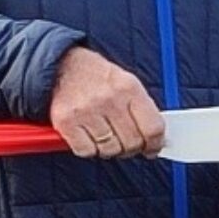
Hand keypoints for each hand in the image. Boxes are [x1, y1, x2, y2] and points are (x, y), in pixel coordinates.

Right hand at [48, 46, 163, 158]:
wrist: (62, 66)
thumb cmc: (97, 76)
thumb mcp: (127, 82)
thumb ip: (143, 109)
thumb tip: (157, 138)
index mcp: (129, 87)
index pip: (153, 128)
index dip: (155, 144)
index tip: (153, 148)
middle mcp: (109, 99)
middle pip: (132, 142)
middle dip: (133, 149)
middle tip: (128, 145)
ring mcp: (86, 111)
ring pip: (110, 149)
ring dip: (111, 149)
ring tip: (107, 137)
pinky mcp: (66, 121)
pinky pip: (86, 151)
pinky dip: (90, 149)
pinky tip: (90, 138)